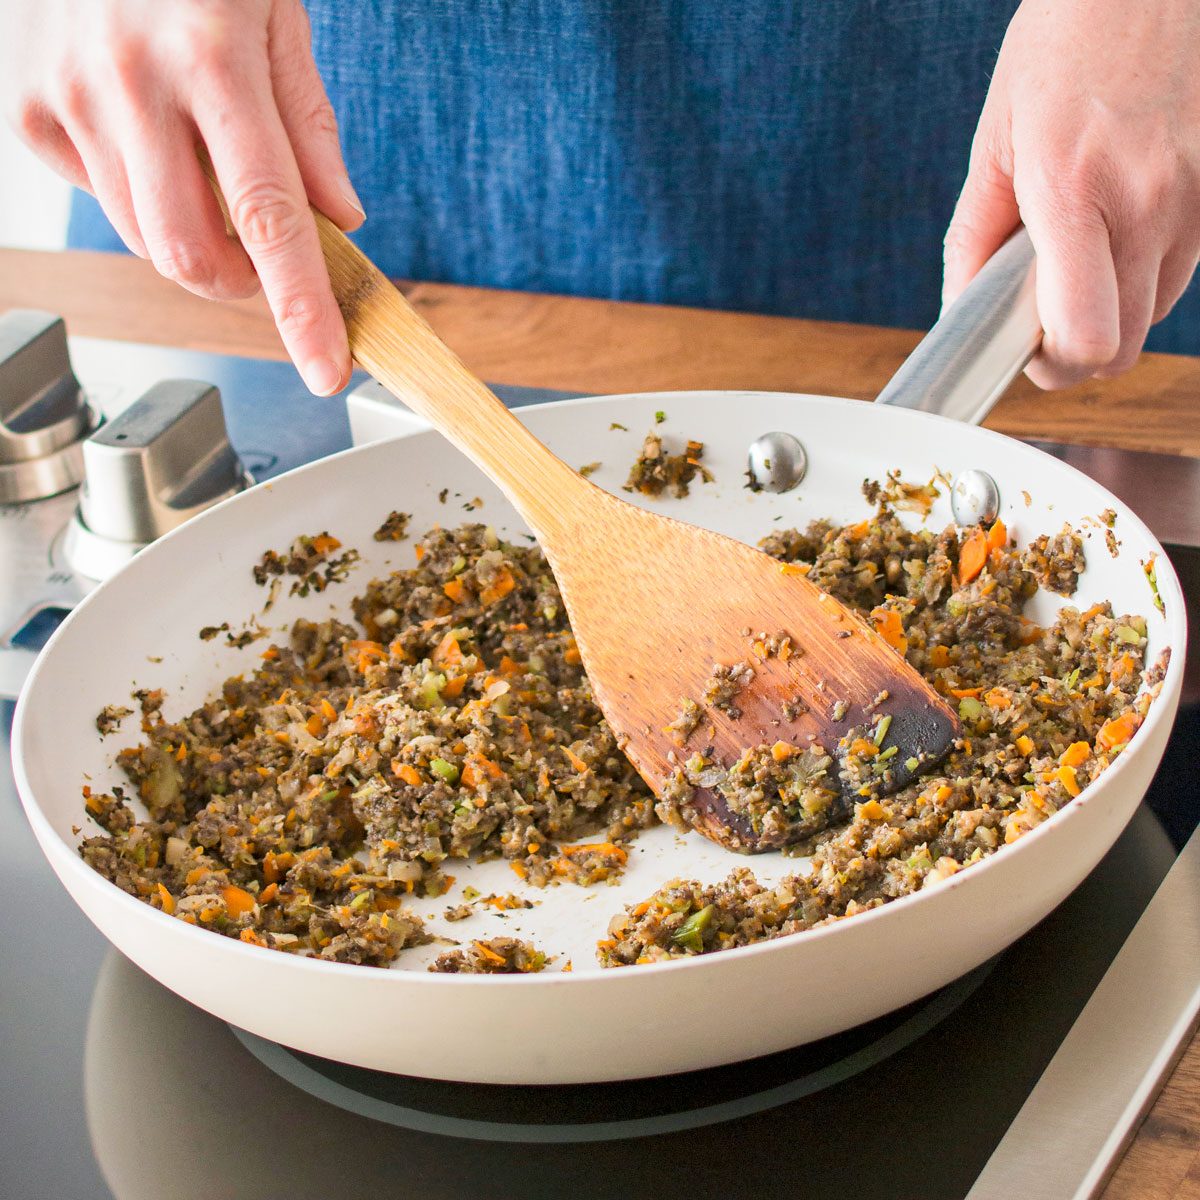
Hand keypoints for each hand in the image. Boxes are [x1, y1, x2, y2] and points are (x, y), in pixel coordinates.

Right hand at [1, 0, 362, 394]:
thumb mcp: (279, 10)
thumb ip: (310, 124)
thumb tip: (339, 218)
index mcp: (213, 59)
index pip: (270, 220)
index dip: (303, 308)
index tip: (326, 368)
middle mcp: (129, 84)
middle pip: (191, 257)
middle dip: (240, 281)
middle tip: (263, 252)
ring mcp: (67, 98)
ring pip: (146, 239)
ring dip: (193, 236)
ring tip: (201, 157)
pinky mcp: (27, 110)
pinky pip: (103, 199)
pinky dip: (142, 191)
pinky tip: (145, 127)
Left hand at [943, 0, 1199, 388]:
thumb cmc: (1062, 48)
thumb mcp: (994, 144)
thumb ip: (975, 241)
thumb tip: (963, 312)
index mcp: (1076, 193)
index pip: (1084, 337)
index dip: (1051, 363)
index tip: (1026, 349)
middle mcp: (1148, 203)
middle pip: (1121, 347)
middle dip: (1075, 350)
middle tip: (1041, 319)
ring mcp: (1193, 201)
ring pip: (1152, 318)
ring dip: (1109, 315)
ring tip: (1075, 265)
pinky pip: (1177, 277)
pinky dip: (1139, 281)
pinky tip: (1111, 238)